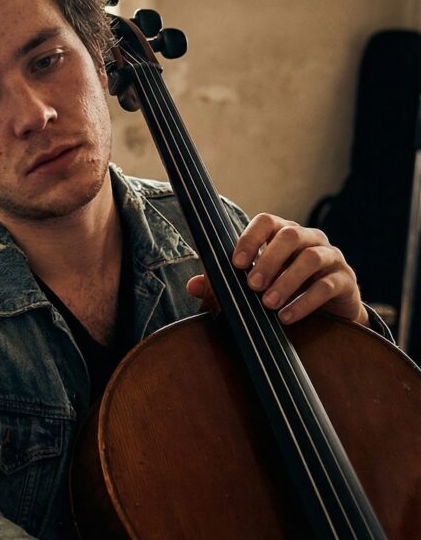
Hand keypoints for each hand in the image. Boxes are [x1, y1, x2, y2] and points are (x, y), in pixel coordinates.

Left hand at [186, 213, 368, 326]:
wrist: (325, 316)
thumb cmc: (280, 294)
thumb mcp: (249, 291)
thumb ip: (222, 286)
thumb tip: (193, 285)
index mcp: (283, 234)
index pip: (267, 222)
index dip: (250, 238)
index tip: (235, 263)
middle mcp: (309, 239)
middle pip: (290, 235)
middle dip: (268, 260)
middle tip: (251, 286)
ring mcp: (331, 257)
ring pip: (312, 258)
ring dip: (287, 281)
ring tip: (268, 304)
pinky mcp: (345, 281)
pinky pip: (327, 286)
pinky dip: (304, 302)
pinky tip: (286, 318)